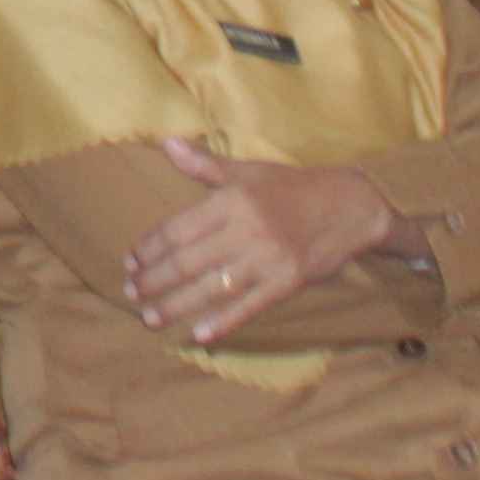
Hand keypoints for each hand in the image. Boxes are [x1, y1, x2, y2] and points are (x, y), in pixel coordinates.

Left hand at [125, 139, 400, 341]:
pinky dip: (222, 322)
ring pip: (212, 287)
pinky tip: (198, 335)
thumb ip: (204, 165)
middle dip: (154, 280)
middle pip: (188, 261)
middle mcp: (246, 229)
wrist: (349, 206)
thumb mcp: (248, 171)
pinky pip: (248, 306)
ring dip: (176, 305)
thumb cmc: (291, 188)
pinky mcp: (287, 282)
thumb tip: (166, 144)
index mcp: (232, 200)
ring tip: (149, 317)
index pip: (178, 228)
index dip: (150, 248)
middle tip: (129, 293)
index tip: (130, 262)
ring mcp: (268, 258)